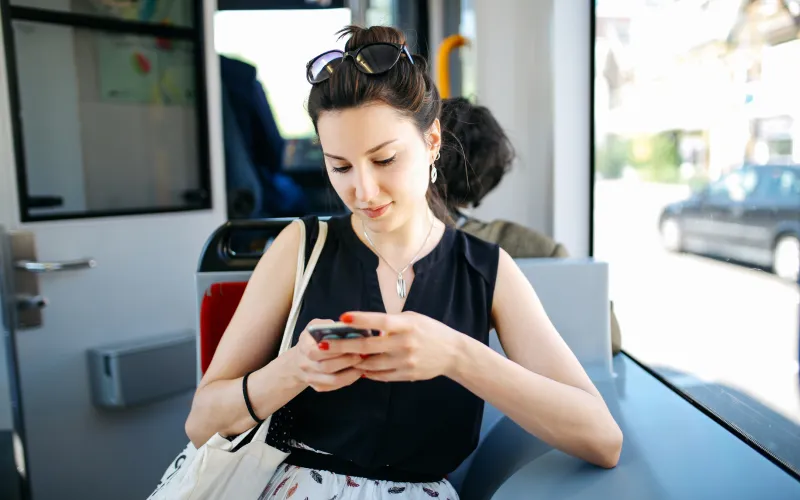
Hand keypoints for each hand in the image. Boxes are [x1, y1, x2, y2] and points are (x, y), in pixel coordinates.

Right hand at [290, 319, 362, 391]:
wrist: (299, 360)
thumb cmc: (312, 340)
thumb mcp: (315, 326)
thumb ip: (327, 325)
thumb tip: (346, 326)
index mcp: (304, 347)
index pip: (318, 351)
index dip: (336, 348)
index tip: (352, 343)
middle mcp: (305, 365)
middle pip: (327, 367)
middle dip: (347, 360)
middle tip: (362, 354)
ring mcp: (311, 378)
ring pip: (333, 380)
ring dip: (351, 372)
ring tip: (364, 363)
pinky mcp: (319, 387)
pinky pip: (336, 386)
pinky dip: (349, 379)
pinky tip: (358, 371)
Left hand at [326, 311, 462, 381]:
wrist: (453, 353)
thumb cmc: (429, 331)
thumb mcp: (413, 319)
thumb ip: (391, 323)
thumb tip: (365, 327)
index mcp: (407, 325)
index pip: (380, 320)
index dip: (361, 319)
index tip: (342, 317)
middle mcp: (405, 343)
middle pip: (368, 345)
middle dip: (343, 346)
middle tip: (323, 346)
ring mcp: (405, 361)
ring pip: (371, 363)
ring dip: (352, 361)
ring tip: (336, 358)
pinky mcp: (406, 375)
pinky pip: (380, 375)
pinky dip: (367, 372)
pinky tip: (357, 367)